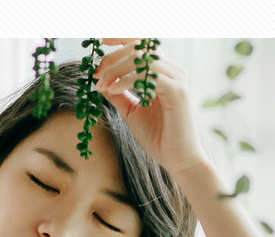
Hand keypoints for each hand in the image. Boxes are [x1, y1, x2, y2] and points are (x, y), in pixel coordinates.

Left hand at [93, 39, 211, 177]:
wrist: (178, 160)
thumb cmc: (158, 138)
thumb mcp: (131, 112)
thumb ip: (119, 95)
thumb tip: (100, 81)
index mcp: (164, 72)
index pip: (143, 44)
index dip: (122, 38)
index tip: (101, 42)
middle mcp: (174, 70)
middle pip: (140, 47)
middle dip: (113, 57)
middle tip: (95, 74)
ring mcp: (177, 79)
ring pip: (143, 58)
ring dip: (116, 68)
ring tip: (100, 84)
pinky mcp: (177, 91)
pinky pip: (148, 76)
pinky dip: (126, 80)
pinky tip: (112, 89)